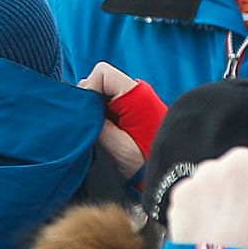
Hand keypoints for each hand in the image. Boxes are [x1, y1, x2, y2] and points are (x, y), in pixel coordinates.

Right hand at [79, 62, 164, 178]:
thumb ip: (95, 123)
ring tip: (102, 131)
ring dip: (95, 109)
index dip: (89, 89)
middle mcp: (137, 91)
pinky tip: (106, 131)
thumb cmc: (144, 163)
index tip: (88, 114)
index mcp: (136, 94)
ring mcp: (135, 99)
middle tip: (94, 126)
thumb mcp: (116, 146)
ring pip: (102, 92)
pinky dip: (101, 114)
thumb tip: (78, 111)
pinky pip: (108, 103)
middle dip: (90, 101)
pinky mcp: (133, 109)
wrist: (169, 175)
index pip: (102, 73)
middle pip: (100, 81)